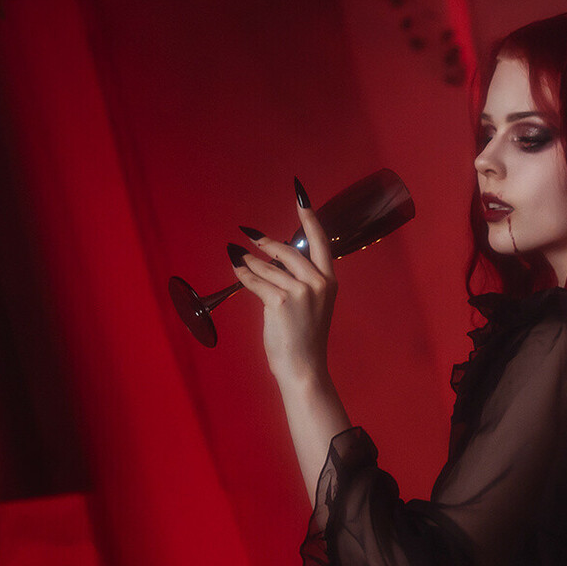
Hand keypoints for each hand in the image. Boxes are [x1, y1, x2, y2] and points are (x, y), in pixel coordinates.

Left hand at [230, 182, 336, 390]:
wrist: (303, 367)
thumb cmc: (305, 338)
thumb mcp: (312, 305)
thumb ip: (301, 280)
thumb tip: (273, 258)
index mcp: (329, 283)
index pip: (320, 243)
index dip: (310, 219)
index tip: (301, 198)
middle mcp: (318, 284)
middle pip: (287, 251)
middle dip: (265, 242)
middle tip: (250, 235)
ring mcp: (300, 292)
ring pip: (267, 267)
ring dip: (249, 261)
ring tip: (238, 257)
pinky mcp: (280, 302)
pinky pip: (255, 281)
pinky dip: (243, 275)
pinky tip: (236, 270)